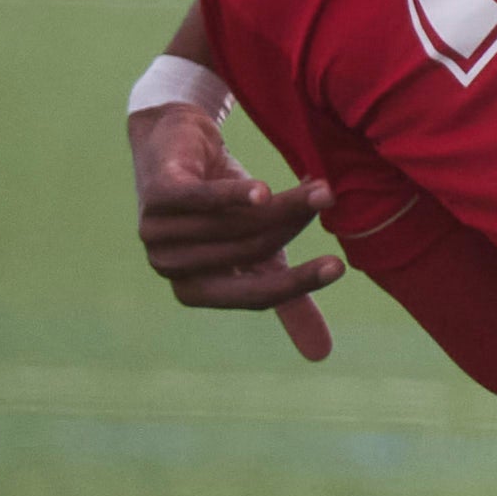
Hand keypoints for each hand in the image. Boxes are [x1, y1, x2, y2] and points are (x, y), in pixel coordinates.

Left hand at [130, 103, 342, 359]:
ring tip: (318, 185)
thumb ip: (285, 297)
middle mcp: (169, 266)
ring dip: (283, 204)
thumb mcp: (259, 252)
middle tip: (329, 197)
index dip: (298, 283)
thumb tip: (321, 356)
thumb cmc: (222, 204)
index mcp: (194, 290)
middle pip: (250, 251)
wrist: (178, 138)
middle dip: (295, 226)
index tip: (339, 266)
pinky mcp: (157, 194)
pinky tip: (264, 192)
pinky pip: (201, 200)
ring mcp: (156, 231)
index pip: (254, 296)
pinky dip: (234, 197)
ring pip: (235, 224)